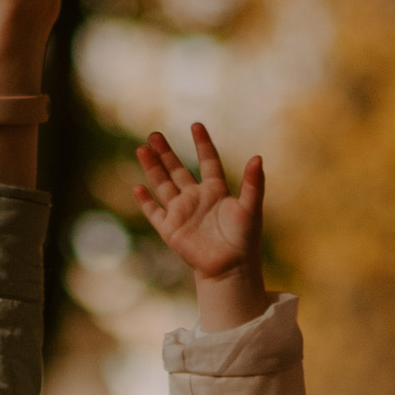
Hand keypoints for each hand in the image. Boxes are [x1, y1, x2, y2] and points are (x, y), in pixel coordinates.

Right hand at [134, 124, 266, 327]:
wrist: (231, 269)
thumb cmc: (244, 240)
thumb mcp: (251, 208)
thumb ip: (254, 183)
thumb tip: (258, 157)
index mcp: (216, 191)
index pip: (207, 161)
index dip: (202, 144)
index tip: (196, 125)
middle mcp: (196, 198)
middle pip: (177, 170)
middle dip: (166, 152)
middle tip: (154, 134)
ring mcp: (182, 213)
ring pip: (163, 185)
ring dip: (152, 168)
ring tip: (142, 149)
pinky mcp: (171, 230)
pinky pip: (155, 212)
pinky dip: (146, 201)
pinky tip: (137, 187)